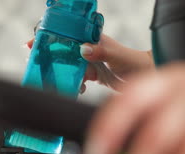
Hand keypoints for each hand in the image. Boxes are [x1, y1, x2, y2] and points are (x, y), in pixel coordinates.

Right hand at [27, 34, 153, 91]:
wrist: (148, 79)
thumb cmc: (137, 63)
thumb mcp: (118, 57)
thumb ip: (103, 52)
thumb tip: (84, 49)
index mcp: (93, 40)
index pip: (68, 34)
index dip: (51, 35)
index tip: (36, 40)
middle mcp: (90, 50)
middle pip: (64, 50)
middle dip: (50, 54)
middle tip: (36, 60)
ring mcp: (91, 63)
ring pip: (69, 66)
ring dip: (62, 73)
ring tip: (59, 81)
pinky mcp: (94, 76)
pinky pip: (78, 79)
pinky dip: (75, 84)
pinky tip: (78, 89)